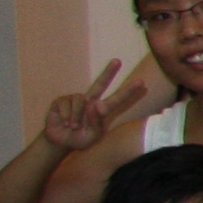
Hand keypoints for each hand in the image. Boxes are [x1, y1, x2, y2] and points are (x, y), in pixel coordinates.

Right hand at [41, 58, 155, 155]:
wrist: (60, 141)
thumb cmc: (79, 139)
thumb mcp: (92, 136)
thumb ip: (96, 122)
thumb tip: (94, 105)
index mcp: (101, 110)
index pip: (117, 99)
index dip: (128, 91)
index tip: (142, 82)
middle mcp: (90, 101)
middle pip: (100, 83)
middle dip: (109, 72)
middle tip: (118, 61)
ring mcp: (76, 99)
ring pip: (80, 100)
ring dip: (76, 117)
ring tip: (73, 126)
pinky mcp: (62, 100)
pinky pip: (67, 104)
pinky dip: (66, 116)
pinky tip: (64, 122)